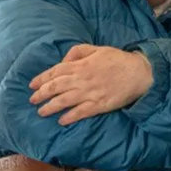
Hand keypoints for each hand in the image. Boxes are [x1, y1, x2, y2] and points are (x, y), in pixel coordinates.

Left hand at [29, 44, 152, 125]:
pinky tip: (61, 121)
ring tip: (41, 112)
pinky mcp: (99, 105)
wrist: (138, 72)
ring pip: (65, 101)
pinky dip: (70, 117)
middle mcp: (82, 79)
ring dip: (51, 107)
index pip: (55, 72)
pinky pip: (81, 112)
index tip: (32, 85)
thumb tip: (63, 61)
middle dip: (42, 94)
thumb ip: (77, 52)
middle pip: (56, 87)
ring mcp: (90, 93)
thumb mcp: (96, 48)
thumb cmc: (117, 60)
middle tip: (32, 100)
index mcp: (81, 65)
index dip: (42, 79)